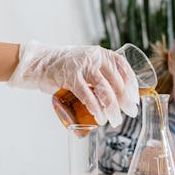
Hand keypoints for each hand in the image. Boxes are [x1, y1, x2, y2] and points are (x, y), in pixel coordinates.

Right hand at [8, 41, 138, 126]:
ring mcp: (82, 65)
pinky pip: (85, 93)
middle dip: (124, 100)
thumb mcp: (87, 64)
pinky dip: (93, 105)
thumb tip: (119, 97)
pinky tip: (98, 115)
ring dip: (111, 107)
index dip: (132, 84)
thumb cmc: (65, 68)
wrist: (39, 62)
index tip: (135, 99)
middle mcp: (94, 57)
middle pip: (116, 81)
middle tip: (129, 114)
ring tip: (113, 120)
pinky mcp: (69, 76)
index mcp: (101, 54)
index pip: (123, 67)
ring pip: (103, 88)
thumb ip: (100, 75)